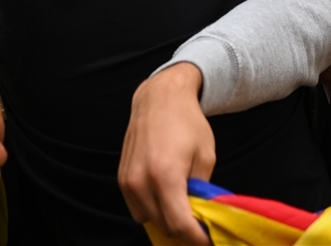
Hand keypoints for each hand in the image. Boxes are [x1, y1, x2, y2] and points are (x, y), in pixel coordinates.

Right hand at [119, 63, 213, 245]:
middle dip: (184, 229)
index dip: (197, 237)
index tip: (209, 239)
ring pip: (147, 220)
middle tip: (201, 223)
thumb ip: (202, 189)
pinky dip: (152, 209)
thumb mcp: (206, 156)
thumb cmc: (188, 123)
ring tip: (184, 206)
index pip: (179, 224)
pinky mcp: (121, 179)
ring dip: (166, 220)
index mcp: (166, 175)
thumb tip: (200, 215)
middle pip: (163, 225)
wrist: (160, 98)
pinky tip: (167, 196)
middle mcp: (141, 181)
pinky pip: (136, 207)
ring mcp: (127, 181)